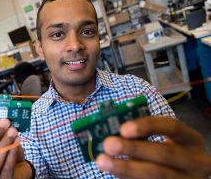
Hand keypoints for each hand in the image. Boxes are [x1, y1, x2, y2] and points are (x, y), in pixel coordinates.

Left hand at [96, 116, 210, 178]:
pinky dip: (128, 178)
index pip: (172, 127)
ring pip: (157, 175)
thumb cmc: (168, 152)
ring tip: (103, 161)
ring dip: (126, 168)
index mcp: (192, 139)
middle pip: (164, 154)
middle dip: (133, 149)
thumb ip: (144, 136)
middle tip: (108, 144)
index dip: (147, 126)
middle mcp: (195, 161)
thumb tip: (114, 133)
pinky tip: (114, 172)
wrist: (185, 175)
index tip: (123, 128)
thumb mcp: (164, 139)